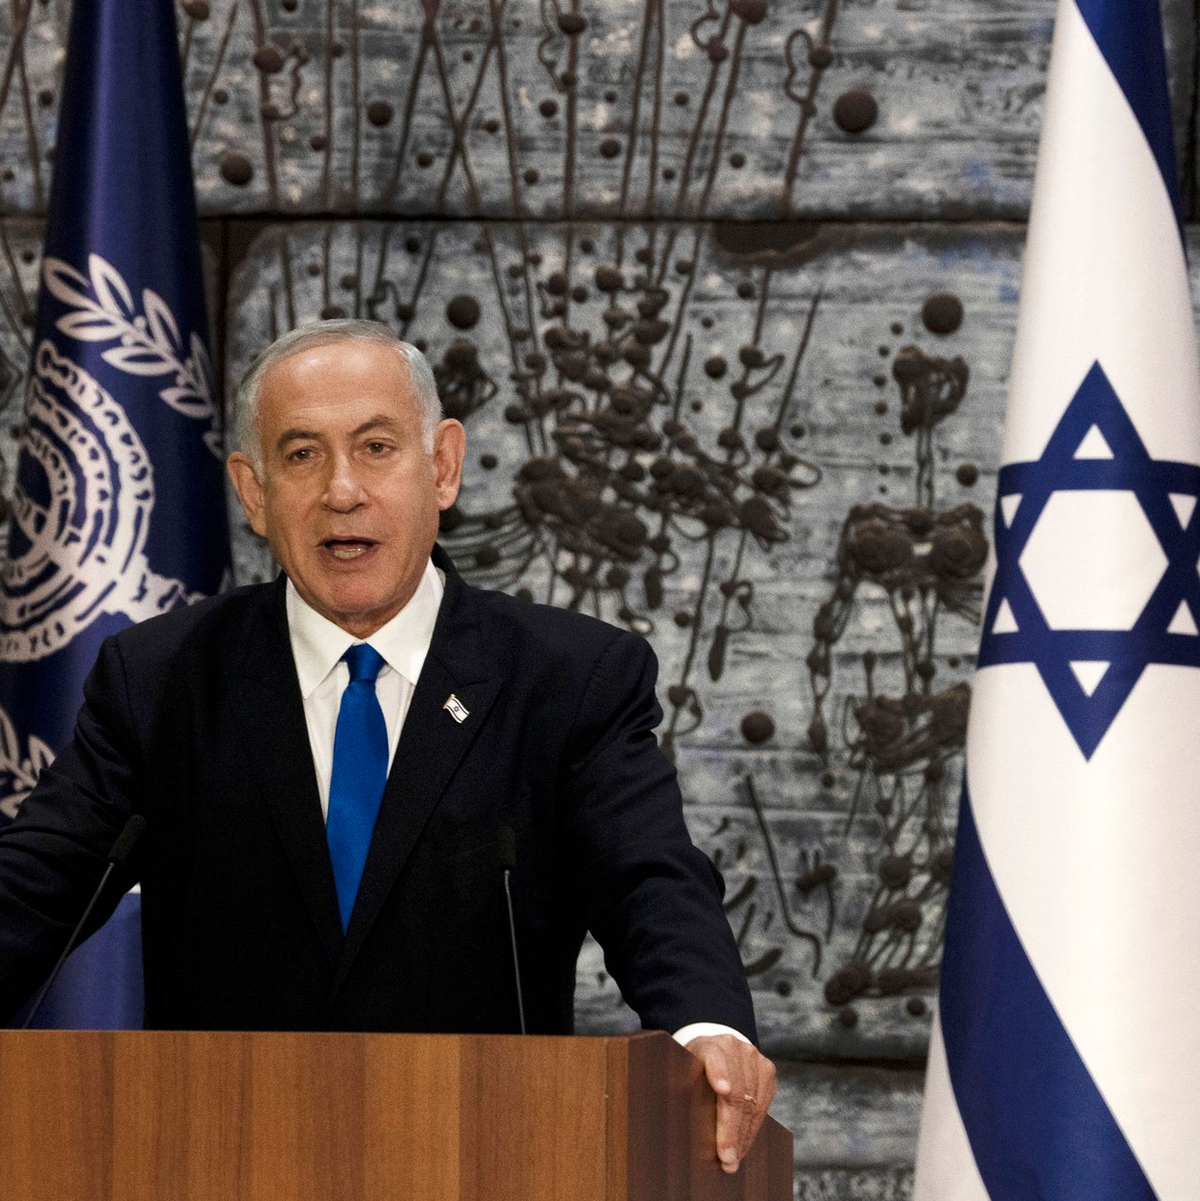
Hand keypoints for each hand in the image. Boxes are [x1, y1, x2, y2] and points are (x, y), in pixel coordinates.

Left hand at [685, 1034, 776, 1173]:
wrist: (716, 1050)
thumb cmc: (693, 1068)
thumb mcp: (680, 1072)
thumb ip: (678, 1087)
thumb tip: (673, 1116)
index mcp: (708, 1044)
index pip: (713, 1057)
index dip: (719, 1072)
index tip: (722, 1090)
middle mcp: (733, 1047)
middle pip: (736, 1092)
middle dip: (731, 1130)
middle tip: (726, 1158)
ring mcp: (753, 1057)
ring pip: (752, 1103)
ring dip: (743, 1136)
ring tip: (733, 1159)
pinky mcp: (767, 1070)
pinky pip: (763, 1106)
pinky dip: (752, 1130)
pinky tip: (743, 1145)